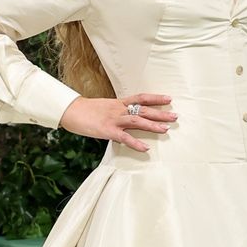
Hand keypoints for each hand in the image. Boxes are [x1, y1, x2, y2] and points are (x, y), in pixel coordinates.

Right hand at [59, 93, 175, 152]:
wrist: (70, 111)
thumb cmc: (86, 111)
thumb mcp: (104, 108)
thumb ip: (116, 112)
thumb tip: (126, 117)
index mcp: (118, 103)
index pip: (141, 98)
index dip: (156, 98)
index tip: (169, 98)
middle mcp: (119, 109)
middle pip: (143, 109)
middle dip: (160, 113)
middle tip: (175, 116)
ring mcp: (114, 119)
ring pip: (137, 121)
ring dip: (152, 125)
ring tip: (166, 130)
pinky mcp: (107, 131)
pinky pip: (124, 138)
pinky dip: (136, 143)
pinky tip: (145, 148)